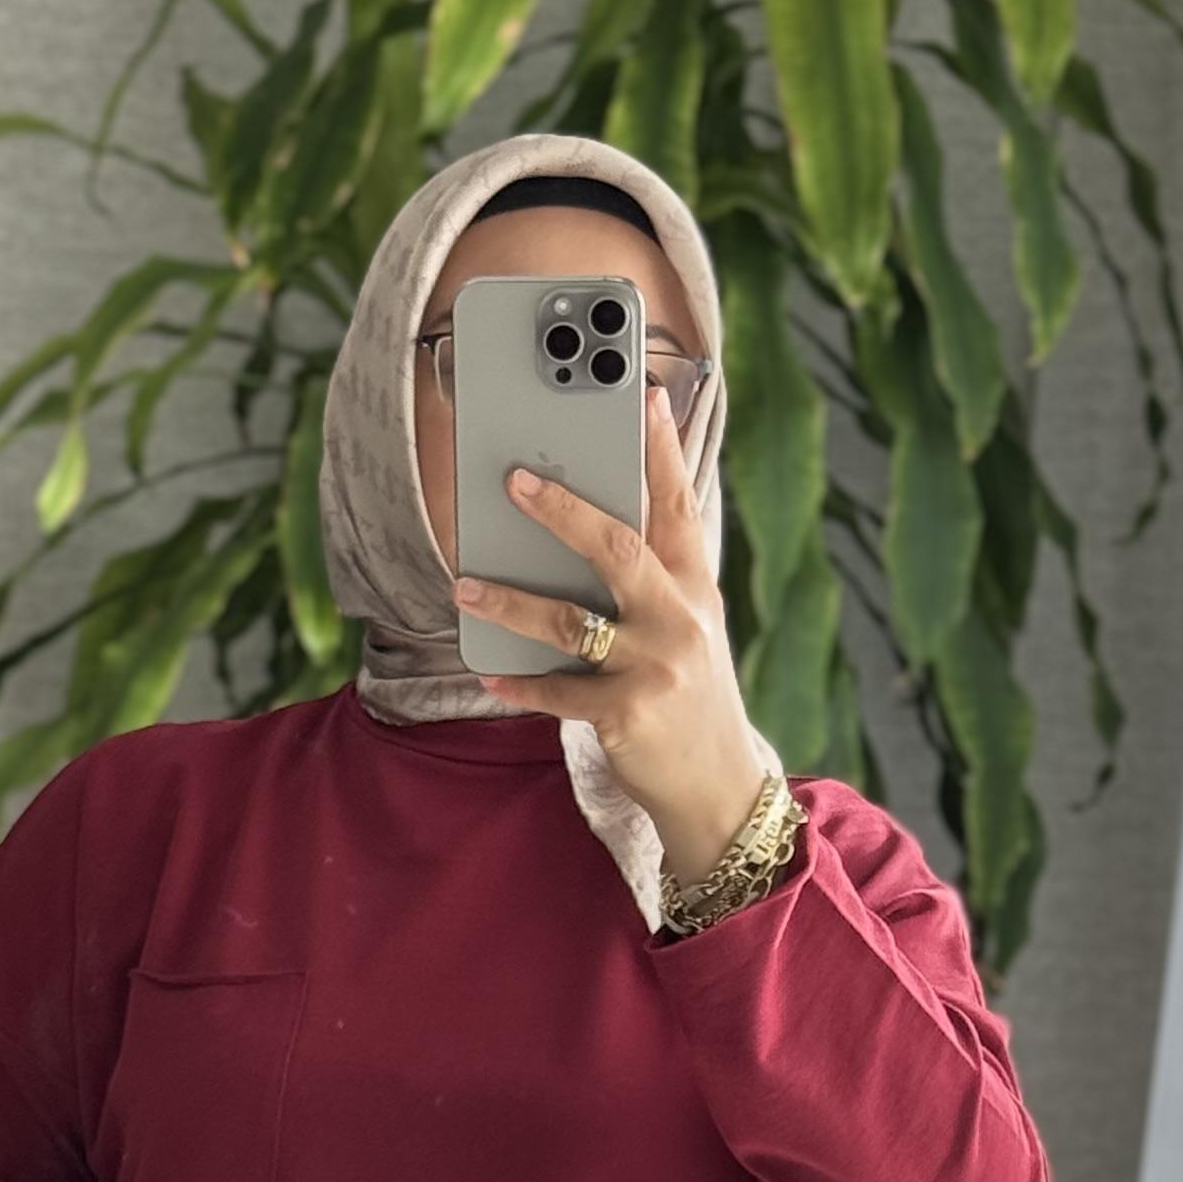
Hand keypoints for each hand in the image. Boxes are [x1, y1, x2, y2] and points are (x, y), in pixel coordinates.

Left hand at [453, 391, 769, 883]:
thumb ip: (651, 575)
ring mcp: (655, 667)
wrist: (716, 787)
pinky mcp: (628, 715)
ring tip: (465, 585)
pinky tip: (488, 674)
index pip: (677, 504)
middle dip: (564, 510)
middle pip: (617, 548)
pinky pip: (559, 693)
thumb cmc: (688, 694)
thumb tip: (582, 522)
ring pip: (572, 622)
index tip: (640, 393)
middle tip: (513, 480)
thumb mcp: (687, 626)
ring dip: (511, 601)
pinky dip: (519, 684)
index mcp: (694, 586)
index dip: (659, 448)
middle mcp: (679, 618)